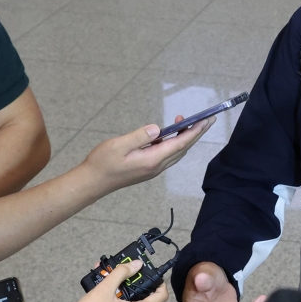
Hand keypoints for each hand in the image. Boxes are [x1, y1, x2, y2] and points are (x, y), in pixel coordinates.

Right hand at [45, 259, 168, 301]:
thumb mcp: (104, 289)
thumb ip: (122, 273)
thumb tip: (136, 264)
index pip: (161, 296)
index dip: (159, 282)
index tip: (151, 272)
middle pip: (144, 298)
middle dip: (132, 282)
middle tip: (121, 270)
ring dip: (121, 289)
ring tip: (106, 277)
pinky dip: (117, 300)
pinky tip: (103, 291)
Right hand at [81, 115, 213, 192]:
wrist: (93, 182)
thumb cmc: (102, 162)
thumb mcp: (119, 145)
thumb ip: (139, 136)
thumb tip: (158, 128)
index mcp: (152, 160)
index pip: (180, 144)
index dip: (194, 132)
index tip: (206, 120)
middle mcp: (156, 167)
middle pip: (182, 149)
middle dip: (196, 134)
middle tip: (207, 119)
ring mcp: (153, 169)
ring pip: (176, 152)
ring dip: (185, 138)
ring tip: (186, 122)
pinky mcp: (148, 169)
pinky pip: (168, 155)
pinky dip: (174, 143)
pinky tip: (169, 134)